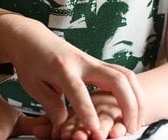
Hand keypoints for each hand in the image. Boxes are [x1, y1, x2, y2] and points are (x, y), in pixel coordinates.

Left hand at [0, 15, 143, 137]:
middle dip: (128, 105)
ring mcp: (94, 61)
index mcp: (62, 68)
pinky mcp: (99, 63)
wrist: (32, 37)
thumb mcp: (33, 86)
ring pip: (126, 75)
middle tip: (130, 129)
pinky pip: (124, 75)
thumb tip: (63, 127)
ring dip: (137, 99)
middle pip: (115, 79)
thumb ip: (51, 105)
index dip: (87, 112)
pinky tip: (135, 109)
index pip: (78, 91)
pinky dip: (134, 92)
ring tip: (135, 122)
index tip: (94, 130)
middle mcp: (83, 63)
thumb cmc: (30, 62)